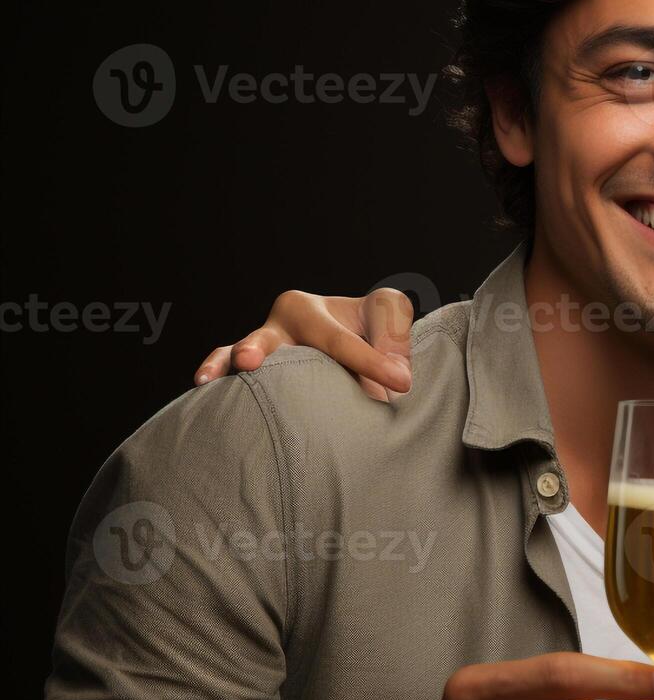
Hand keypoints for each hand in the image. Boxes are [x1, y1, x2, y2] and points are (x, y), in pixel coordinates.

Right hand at [194, 288, 415, 400]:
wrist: (347, 346)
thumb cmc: (367, 328)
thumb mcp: (388, 314)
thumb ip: (394, 334)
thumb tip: (395, 374)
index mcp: (306, 310)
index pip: (339, 340)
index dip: (372, 362)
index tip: (403, 382)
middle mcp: (274, 329)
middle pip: (269, 341)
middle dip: (260, 350)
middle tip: (249, 360)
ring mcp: (257, 356)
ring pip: (240, 357)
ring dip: (233, 365)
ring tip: (223, 373)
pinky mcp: (250, 380)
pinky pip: (228, 378)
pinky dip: (216, 377)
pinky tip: (203, 389)